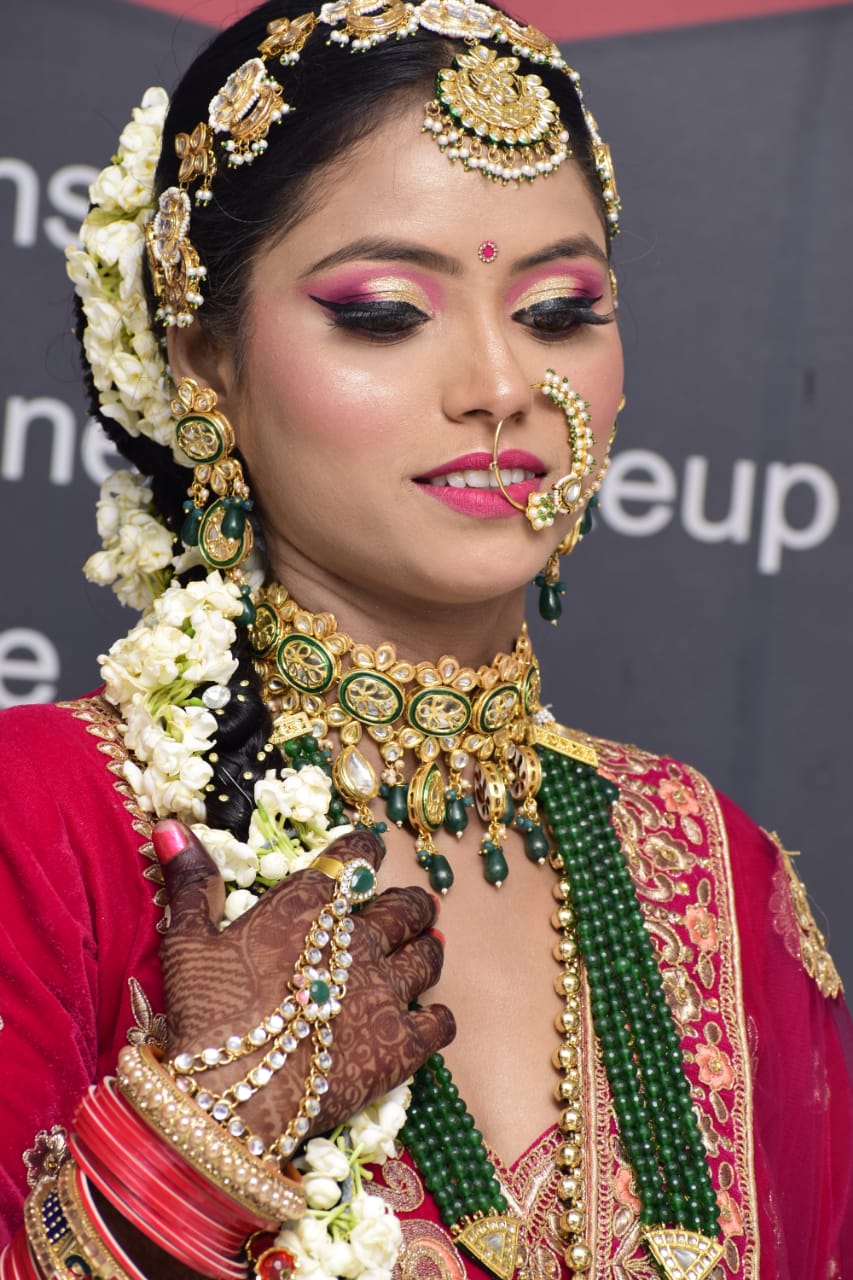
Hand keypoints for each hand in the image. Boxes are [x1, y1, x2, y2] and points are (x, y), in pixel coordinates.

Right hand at [153, 821, 454, 1146]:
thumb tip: (170, 826)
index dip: (365, 851)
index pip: (358, 854)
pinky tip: (426, 1018)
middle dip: (409, 905)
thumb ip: (191, 881)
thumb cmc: (204, 1014)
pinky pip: (441, 1021)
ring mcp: (386, 990)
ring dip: (427, 949)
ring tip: (423, 950)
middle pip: (407, 906)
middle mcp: (360, 938)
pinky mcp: (402, 1045)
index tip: (364, 857)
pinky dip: (437, 1016)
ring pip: (430, 954)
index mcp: (312, 904)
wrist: (227, 1098)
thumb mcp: (187, 940)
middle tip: (407, 911)